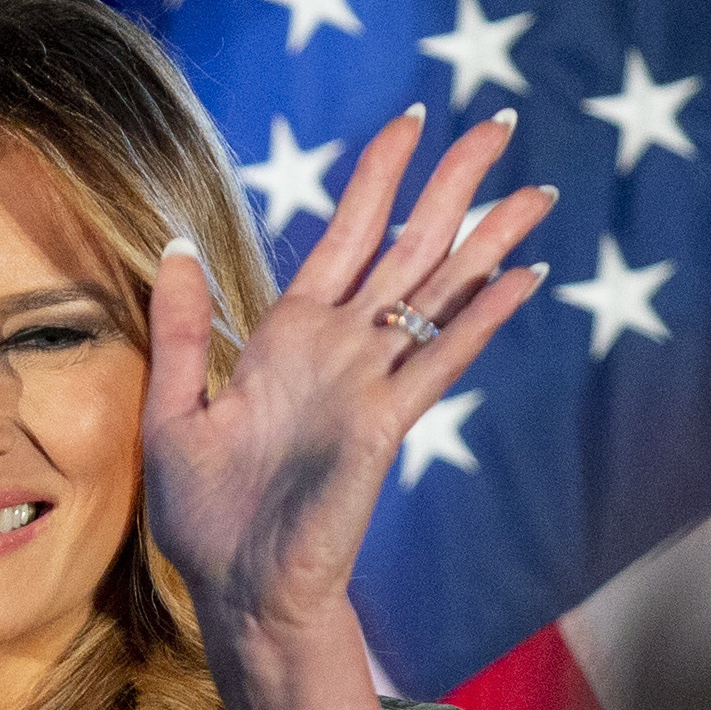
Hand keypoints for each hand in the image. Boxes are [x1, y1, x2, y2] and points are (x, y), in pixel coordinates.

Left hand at [141, 108, 555, 653]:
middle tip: (501, 125)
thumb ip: (181, 329)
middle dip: (454, 184)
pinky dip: (483, 315)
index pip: (347, 234)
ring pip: (441, 291)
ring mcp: (370, 381)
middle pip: (411, 245)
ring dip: (490, 240)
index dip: (379, 176)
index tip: (413, 120)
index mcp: (290, 335)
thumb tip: (175, 244)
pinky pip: (441, 356)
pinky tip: (525, 278)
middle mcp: (341, 347)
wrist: (236, 589)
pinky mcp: (386, 421)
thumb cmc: (204, 516)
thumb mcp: (173, 410)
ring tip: (537, 191)